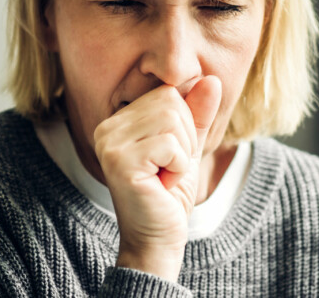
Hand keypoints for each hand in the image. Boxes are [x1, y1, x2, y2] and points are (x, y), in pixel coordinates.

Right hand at [93, 76, 221, 280]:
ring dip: (182, 155)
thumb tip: (211, 79)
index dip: (184, 127)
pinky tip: (162, 185)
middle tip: (167, 170)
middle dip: (184, 140)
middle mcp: (107, 127)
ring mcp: (109, 144)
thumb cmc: (170, 194)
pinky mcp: (120, 162)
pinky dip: (178, 167)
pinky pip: (170, 145)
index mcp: (118, 121)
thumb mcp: (188, 147)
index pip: (167, 93)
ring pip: (172, 121)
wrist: (158, 238)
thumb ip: (197, 114)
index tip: (169, 158)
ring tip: (164, 176)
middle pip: (171, 103)